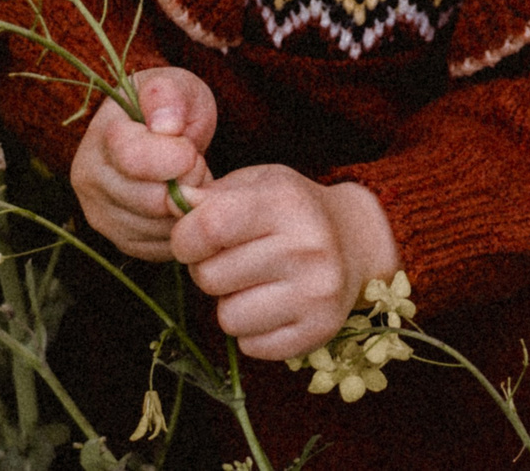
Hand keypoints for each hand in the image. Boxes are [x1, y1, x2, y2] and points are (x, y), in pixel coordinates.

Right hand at [71, 66, 216, 260]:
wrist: (155, 134)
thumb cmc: (168, 107)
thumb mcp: (175, 85)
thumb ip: (169, 96)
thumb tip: (165, 127)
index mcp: (101, 136)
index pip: (135, 159)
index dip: (177, 157)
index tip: (190, 148)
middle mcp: (89, 178)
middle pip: (150, 200)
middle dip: (187, 183)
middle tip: (195, 165)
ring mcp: (100, 213)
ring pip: (158, 228)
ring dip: (186, 208)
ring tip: (188, 182)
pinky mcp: (120, 240)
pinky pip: (162, 248)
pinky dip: (182, 229)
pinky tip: (182, 203)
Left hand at [171, 166, 400, 361]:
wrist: (356, 242)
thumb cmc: (293, 210)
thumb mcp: (258, 184)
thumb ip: (211, 195)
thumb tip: (172, 203)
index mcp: (286, 203)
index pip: (209, 226)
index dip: (186, 237)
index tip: (194, 238)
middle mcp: (306, 248)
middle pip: (210, 277)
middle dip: (208, 270)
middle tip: (233, 260)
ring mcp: (316, 293)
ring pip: (227, 318)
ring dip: (230, 303)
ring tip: (254, 283)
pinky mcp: (319, 330)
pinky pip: (251, 346)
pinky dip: (252, 330)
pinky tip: (272, 305)